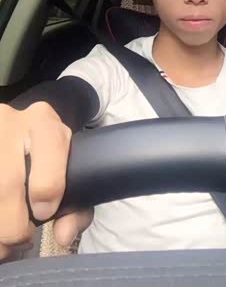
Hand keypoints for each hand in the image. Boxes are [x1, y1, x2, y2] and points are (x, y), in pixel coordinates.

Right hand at [0, 101, 91, 259]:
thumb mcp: (66, 168)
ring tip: (3, 244)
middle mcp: (10, 122)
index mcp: (43, 122)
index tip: (44, 213)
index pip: (49, 149)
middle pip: (7, 182)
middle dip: (13, 224)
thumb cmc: (47, 158)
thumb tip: (64, 235)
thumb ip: (76, 205)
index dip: (48, 189)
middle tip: (20, 239)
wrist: (16, 133)